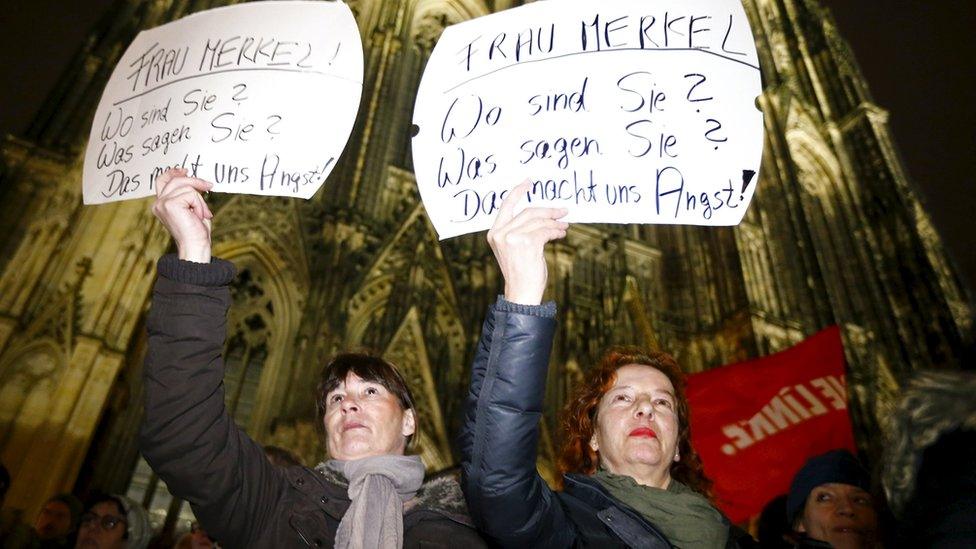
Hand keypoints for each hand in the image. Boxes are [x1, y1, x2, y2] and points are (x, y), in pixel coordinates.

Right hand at [151, 168, 213, 262]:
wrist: (195, 246)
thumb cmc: (196, 231)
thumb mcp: (191, 208)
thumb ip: (188, 195)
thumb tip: (196, 181)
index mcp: (161, 204)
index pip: (162, 181)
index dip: (173, 172)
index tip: (186, 170)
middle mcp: (158, 203)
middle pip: (176, 180)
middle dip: (195, 181)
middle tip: (209, 186)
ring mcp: (162, 204)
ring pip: (186, 187)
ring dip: (199, 200)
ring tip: (201, 213)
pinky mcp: (170, 205)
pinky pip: (191, 194)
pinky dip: (199, 204)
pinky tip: (199, 216)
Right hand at [487, 180, 568, 304]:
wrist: (522, 292)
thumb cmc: (521, 272)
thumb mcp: (515, 248)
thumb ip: (521, 230)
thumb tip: (543, 215)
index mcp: (494, 233)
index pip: (506, 206)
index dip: (518, 191)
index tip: (529, 182)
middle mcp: (500, 233)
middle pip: (528, 211)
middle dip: (548, 210)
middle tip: (562, 211)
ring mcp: (512, 238)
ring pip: (539, 221)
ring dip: (555, 222)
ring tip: (564, 226)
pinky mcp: (526, 243)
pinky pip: (545, 231)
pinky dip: (556, 231)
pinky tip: (561, 233)